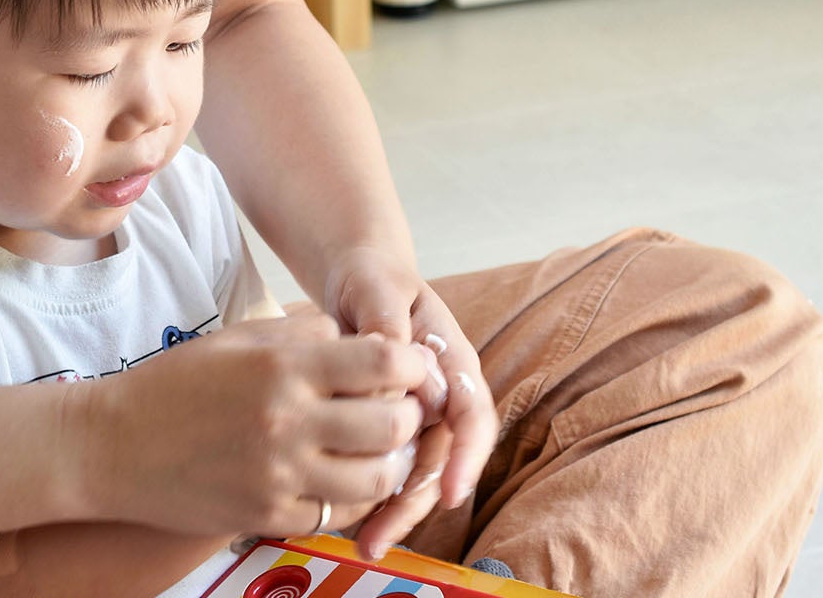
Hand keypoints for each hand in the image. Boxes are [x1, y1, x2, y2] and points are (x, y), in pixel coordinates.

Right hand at [74, 312, 430, 538]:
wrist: (110, 445)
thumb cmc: (174, 385)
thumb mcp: (236, 339)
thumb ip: (302, 333)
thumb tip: (357, 337)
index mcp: (283, 366)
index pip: (383, 361)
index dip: (411, 364)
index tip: (409, 368)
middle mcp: (287, 420)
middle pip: (392, 424)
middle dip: (407, 416)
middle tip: (397, 412)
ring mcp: (279, 473)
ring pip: (376, 479)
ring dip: (387, 464)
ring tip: (374, 450)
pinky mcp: (267, 514)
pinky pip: (336, 515)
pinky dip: (346, 500)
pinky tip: (334, 480)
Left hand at [324, 248, 498, 557]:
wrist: (358, 277)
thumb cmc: (372, 278)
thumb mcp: (378, 288)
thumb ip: (386, 325)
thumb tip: (397, 370)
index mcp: (453, 360)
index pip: (473, 416)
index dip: (465, 458)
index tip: (449, 493)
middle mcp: (444, 394)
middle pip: (443, 459)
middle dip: (418, 501)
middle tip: (383, 536)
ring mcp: (419, 413)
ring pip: (417, 471)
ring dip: (395, 510)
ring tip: (366, 544)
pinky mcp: (390, 425)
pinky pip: (389, 465)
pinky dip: (373, 494)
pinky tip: (349, 521)